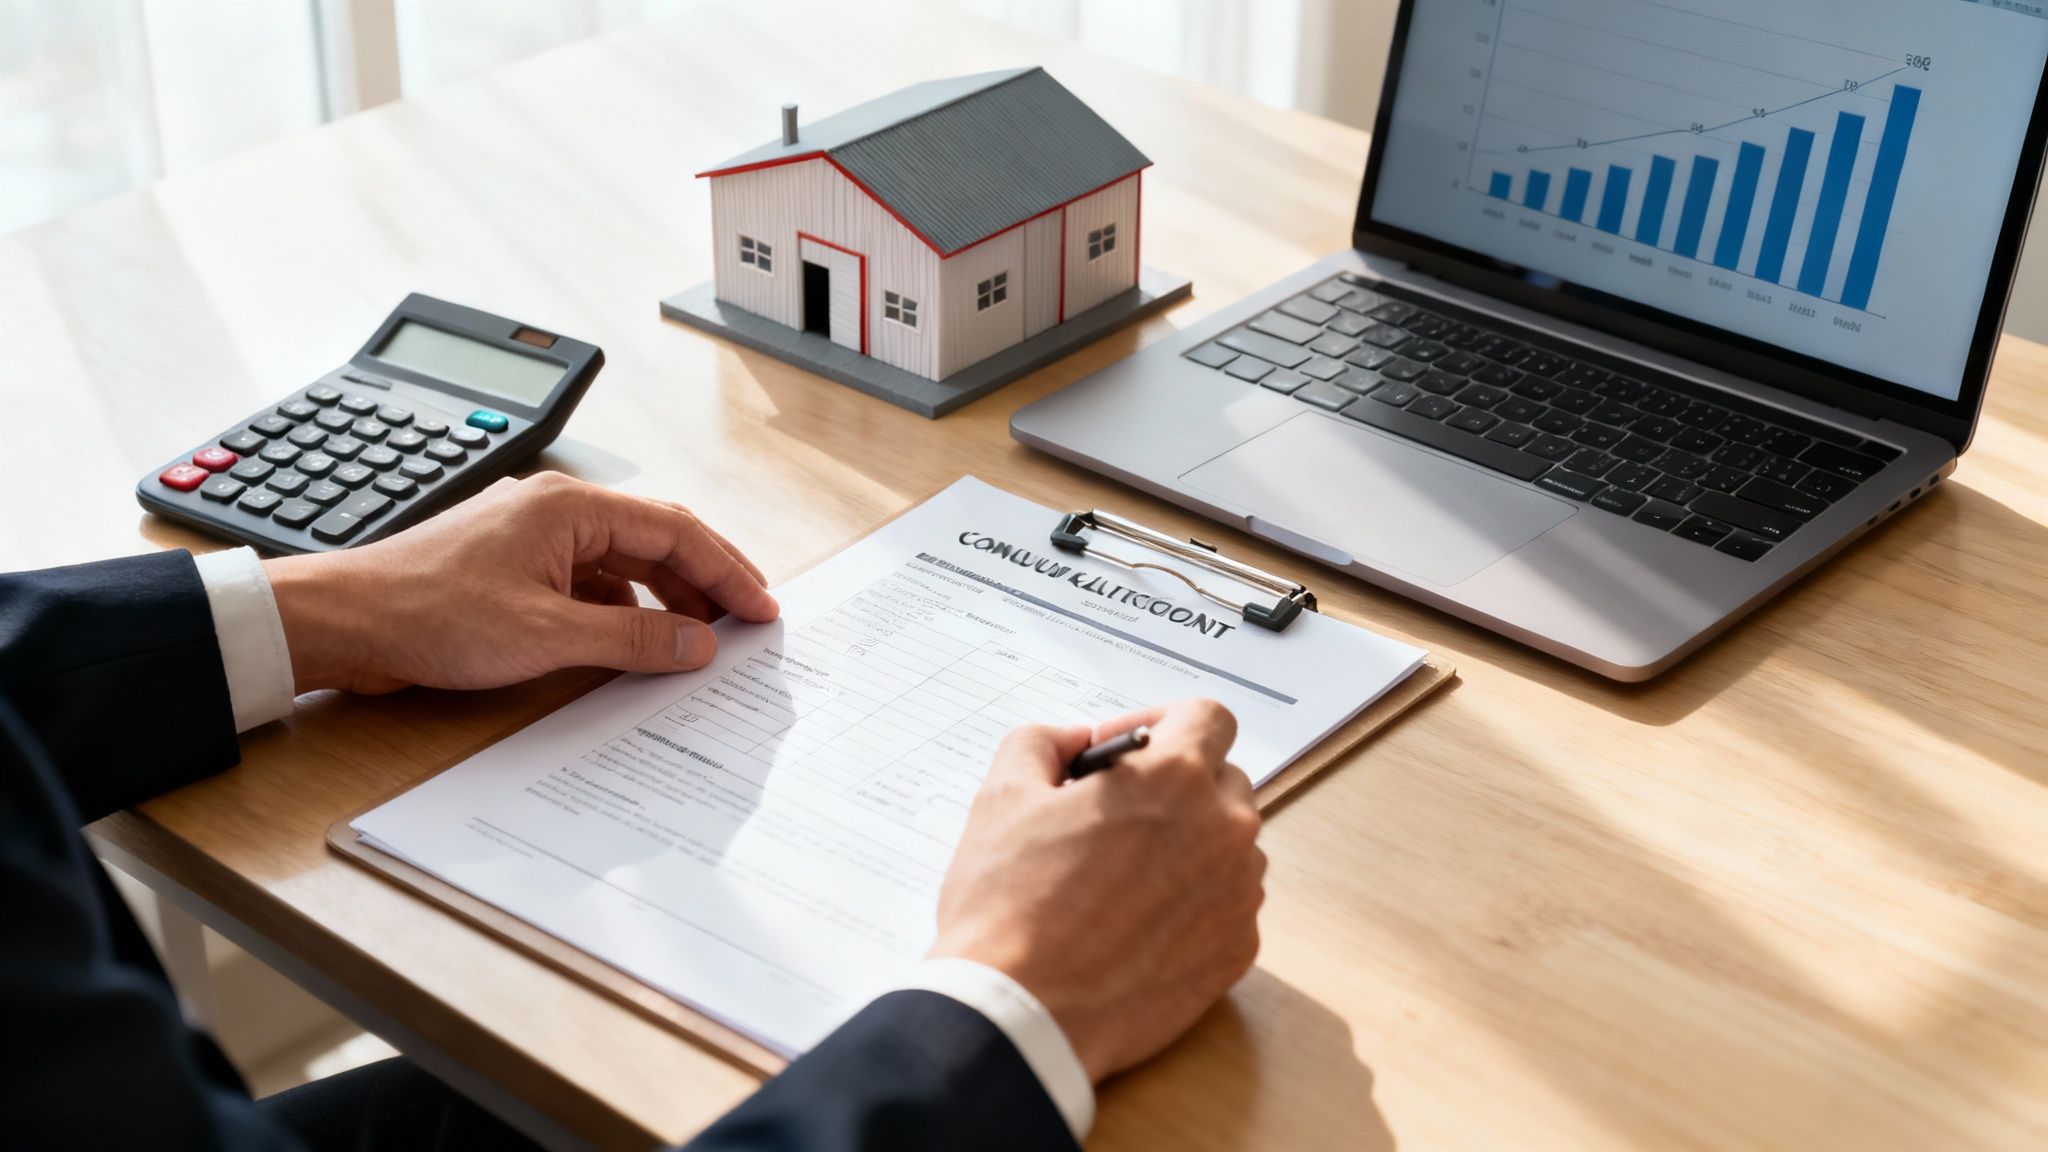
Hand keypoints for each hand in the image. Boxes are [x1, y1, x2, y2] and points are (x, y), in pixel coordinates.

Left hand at [263, 471, 779, 693]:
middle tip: (746, 625)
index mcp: (573, 507)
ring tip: (697, 643)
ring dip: (664, 604)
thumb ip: (633, 642)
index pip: (677, 530)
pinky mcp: (514, 574)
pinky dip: (621, 617)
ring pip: (624, 568)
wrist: (345, 621)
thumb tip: (698, 644)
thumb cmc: (428, 611)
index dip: (728, 571)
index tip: (762, 608)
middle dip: (705, 584)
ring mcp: (534, 542)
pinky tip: (632, 649)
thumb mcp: (547, 634)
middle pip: (656, 543)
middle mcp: (558, 513)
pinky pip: (589, 588)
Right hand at [929, 699, 1263, 1082]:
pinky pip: (1227, 906)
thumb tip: (1074, 741)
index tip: (1124, 750)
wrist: (1023, 1014)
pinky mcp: (1237, 953)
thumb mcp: (1003, 794)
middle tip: (1113, 813)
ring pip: (1230, 846)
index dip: (1162, 723)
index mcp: (1176, 779)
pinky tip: (1134, 923)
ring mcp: (1239, 896)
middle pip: (1222, 781)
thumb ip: (1044, 742)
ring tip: (1122, 875)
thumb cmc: (1009, 906)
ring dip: (1188, 845)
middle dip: (1174, 786)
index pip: (1209, 718)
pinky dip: (1192, 904)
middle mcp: (1225, 831)